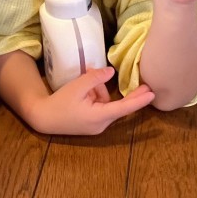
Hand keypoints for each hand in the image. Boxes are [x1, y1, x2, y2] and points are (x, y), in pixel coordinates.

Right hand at [31, 67, 154, 134]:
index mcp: (99, 116)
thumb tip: (111, 72)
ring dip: (99, 91)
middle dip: (128, 94)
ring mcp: (97, 125)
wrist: (43, 118)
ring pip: (107, 104)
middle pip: (117, 105)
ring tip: (83, 82)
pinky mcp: (93, 124)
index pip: (124, 108)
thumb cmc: (60, 102)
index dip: (139, 101)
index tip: (152, 95)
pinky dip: (96, 96)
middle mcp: (101, 124)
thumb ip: (95, 79)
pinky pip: (101, 107)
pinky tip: (84, 90)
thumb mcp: (77, 86)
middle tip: (147, 86)